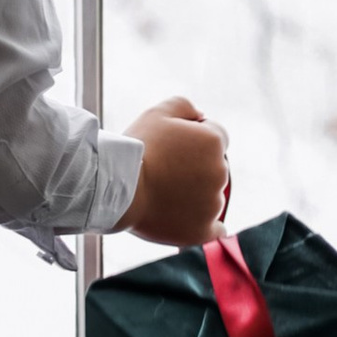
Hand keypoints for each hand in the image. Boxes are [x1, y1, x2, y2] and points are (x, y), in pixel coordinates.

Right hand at [119, 97, 231, 246]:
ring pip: (210, 197)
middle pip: (213, 167)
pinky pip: (214, 230)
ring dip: (195, 195)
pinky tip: (191, 221)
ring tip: (163, 195)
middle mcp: (220, 172)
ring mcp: (212, 204)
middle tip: (165, 171)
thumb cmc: (135, 150)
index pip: (216, 137)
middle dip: (195, 168)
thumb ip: (185, 106)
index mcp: (214, 141)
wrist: (116, 188)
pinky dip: (205, 226)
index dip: (195, 140)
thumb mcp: (158, 112)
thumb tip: (201, 115)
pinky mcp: (201, 230)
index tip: (173, 148)